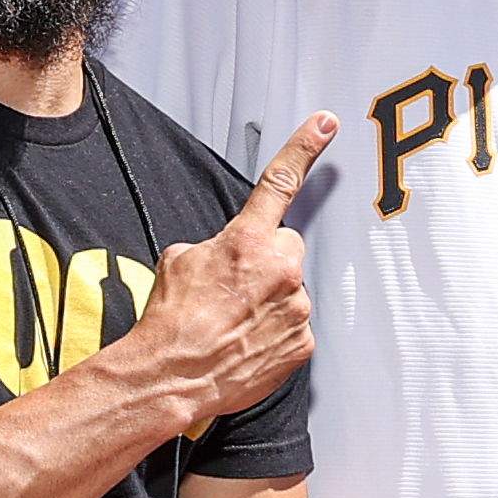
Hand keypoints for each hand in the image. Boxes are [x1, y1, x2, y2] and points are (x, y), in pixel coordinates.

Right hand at [125, 113, 334, 425]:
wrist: (172, 375)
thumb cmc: (171, 320)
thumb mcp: (179, 260)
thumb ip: (215, 245)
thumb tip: (227, 253)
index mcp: (248, 240)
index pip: (280, 182)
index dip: (304, 147)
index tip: (326, 123)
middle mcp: (280, 269)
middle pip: (287, 250)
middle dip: (267, 263)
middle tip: (235, 289)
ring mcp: (296, 308)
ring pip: (291, 291)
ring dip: (270, 301)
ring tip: (235, 322)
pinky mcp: (302, 343)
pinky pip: (294, 328)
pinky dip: (275, 333)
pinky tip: (247, 342)